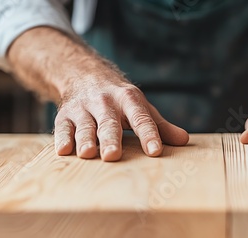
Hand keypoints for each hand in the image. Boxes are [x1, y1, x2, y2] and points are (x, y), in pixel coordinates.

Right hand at [6, 27, 187, 161]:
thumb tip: (184, 141)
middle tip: (112, 155)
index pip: (141, 119)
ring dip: (85, 139)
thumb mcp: (142, 107)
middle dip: (110, 138)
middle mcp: (105, 103)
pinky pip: (62, 128)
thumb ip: (161, 126)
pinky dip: (62, 138)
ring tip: (88, 154)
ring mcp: (83, 109)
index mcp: (129, 100)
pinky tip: (63, 151)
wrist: (85, 75)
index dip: (149, 135)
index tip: (155, 151)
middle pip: (109, 123)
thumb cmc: (120, 99)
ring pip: (85, 126)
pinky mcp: (64, 116)